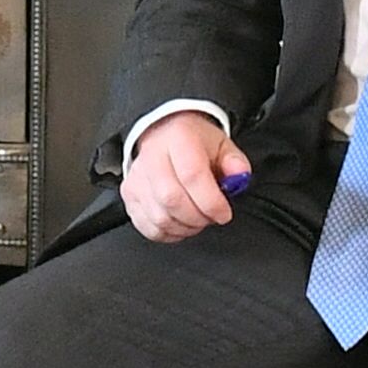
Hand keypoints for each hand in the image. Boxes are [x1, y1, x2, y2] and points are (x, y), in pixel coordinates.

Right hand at [121, 110, 243, 242]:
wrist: (165, 134)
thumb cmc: (193, 142)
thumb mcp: (221, 145)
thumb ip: (235, 163)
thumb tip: (239, 177)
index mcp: (179, 139)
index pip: (192, 175)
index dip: (211, 202)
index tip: (224, 212)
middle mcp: (153, 157)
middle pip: (172, 199)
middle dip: (198, 217)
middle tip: (211, 216)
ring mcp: (137, 178)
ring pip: (159, 217)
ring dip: (184, 227)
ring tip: (196, 219)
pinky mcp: (129, 195)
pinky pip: (147, 226)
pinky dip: (168, 233)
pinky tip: (180, 223)